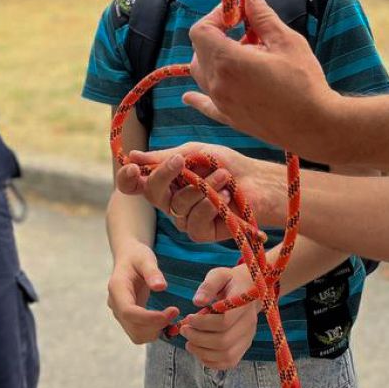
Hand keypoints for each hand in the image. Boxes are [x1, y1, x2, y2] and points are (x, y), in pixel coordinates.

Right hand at [106, 242, 178, 343]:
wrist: (128, 258)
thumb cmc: (136, 256)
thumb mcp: (145, 258)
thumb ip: (152, 272)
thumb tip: (161, 287)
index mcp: (117, 288)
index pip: (129, 312)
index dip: (150, 318)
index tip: (172, 312)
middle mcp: (115, 304)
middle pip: (133, 327)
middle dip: (156, 325)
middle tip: (175, 312)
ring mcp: (120, 313)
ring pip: (136, 335)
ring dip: (156, 331)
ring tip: (171, 316)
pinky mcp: (128, 318)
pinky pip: (140, 333)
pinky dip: (154, 331)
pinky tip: (165, 318)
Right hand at [118, 142, 283, 242]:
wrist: (260, 182)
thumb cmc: (229, 164)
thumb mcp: (195, 154)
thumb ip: (165, 158)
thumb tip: (132, 156)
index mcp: (167, 180)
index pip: (137, 183)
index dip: (129, 178)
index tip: (132, 166)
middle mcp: (172, 201)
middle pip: (152, 193)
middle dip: (164, 175)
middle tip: (181, 160)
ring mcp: (185, 218)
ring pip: (176, 206)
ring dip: (201, 188)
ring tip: (224, 177)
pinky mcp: (201, 233)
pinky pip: (194, 222)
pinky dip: (211, 206)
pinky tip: (226, 198)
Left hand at [181, 265, 260, 370]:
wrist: (249, 290)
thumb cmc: (230, 282)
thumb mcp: (219, 275)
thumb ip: (208, 286)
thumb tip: (197, 302)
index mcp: (243, 305)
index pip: (224, 321)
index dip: (203, 323)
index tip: (189, 318)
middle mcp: (249, 324)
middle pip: (224, 341)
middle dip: (198, 338)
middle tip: (184, 330)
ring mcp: (248, 338)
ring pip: (226, 355)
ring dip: (202, 352)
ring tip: (188, 342)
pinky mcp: (244, 347)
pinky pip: (228, 362)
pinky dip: (211, 361)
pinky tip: (199, 350)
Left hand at [185, 0, 340, 159]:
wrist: (315, 125)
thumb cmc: (304, 82)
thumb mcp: (286, 42)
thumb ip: (263, 17)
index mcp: (227, 61)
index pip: (201, 30)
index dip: (214, 17)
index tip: (235, 14)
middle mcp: (217, 83)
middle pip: (199, 50)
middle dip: (216, 34)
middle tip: (243, 30)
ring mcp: (221, 103)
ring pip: (201, 73)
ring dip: (213, 58)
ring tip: (241, 55)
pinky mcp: (230, 119)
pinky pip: (205, 105)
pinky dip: (197, 96)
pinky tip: (189, 97)